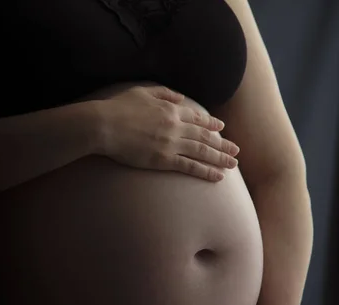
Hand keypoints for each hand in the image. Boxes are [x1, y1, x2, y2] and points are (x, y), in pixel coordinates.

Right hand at [88, 84, 239, 180]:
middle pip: (205, 136)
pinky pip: (190, 166)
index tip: (222, 129)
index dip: (211, 124)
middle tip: (236, 150)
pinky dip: (206, 171)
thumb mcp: (141, 91)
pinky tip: (218, 176)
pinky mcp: (163, 159)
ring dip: (220, 158)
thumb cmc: (117, 108)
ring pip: (202, 152)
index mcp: (170, 109)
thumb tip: (179, 97)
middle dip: (222, 144)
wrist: (104, 125)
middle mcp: (175, 126)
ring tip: (233, 164)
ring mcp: (171, 143)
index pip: (197, 118)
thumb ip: (163, 93)